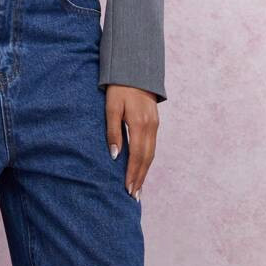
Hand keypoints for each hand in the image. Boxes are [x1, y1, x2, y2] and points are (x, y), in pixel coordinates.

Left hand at [105, 85, 159, 199]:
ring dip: (144, 172)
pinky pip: (152, 147)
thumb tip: (115, 156)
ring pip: (151, 154)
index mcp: (139, 124)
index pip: (137, 156)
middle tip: (133, 196)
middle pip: (146, 159)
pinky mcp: (154, 123)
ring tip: (138, 188)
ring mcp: (155, 125)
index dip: (132, 174)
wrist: (135, 69)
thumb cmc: (119, 88)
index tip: (128, 189)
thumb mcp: (111, 108)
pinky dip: (147, 161)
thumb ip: (112, 131)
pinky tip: (142, 169)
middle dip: (139, 178)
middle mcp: (150, 127)